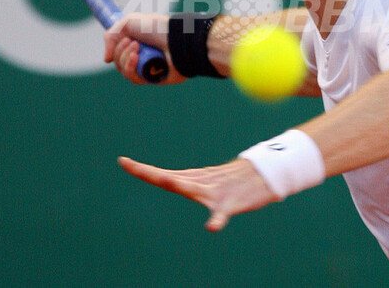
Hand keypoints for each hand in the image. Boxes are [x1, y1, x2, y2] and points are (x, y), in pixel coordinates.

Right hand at [103, 13, 185, 84]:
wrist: (176, 36)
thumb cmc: (156, 27)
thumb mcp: (128, 22)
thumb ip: (111, 36)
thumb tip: (106, 60)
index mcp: (139, 44)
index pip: (119, 51)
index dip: (116, 46)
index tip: (123, 37)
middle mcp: (143, 57)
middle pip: (119, 62)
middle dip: (121, 51)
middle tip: (131, 41)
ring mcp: (148, 69)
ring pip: (125, 71)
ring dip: (125, 58)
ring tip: (136, 46)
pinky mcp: (154, 79)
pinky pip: (134, 79)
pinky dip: (130, 68)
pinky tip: (136, 57)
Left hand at [117, 157, 277, 231]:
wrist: (266, 174)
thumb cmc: (237, 180)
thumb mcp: (211, 180)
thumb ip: (191, 182)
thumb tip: (172, 180)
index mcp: (194, 179)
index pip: (164, 175)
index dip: (143, 169)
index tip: (122, 161)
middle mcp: (201, 183)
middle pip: (171, 179)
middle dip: (149, 173)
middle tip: (127, 164)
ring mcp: (216, 192)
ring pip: (194, 189)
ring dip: (179, 185)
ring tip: (164, 181)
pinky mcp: (232, 203)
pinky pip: (223, 213)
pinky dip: (218, 219)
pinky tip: (212, 226)